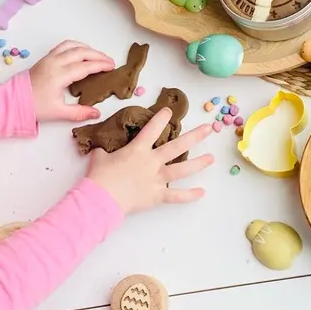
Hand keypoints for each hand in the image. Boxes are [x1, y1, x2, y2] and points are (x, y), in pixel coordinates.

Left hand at [29, 40, 114, 122]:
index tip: (112, 67)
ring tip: (97, 56)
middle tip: (110, 61)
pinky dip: (75, 46)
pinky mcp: (45, 58)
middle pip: (81, 52)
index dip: (101, 65)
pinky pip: (63, 46)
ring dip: (87, 48)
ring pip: (72, 46)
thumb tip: (96, 113)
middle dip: (98, 55)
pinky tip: (81, 52)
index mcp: (60, 74)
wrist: (13, 100)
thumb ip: (79, 113)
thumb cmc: (35, 106)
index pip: (86, 66)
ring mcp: (49, 58)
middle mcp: (55, 62)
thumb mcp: (58, 112)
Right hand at [87, 108, 213, 213]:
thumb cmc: (100, 176)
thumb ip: (105, 152)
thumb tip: (102, 151)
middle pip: (178, 146)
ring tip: (211, 158)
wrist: (101, 198)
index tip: (169, 111)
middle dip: (195, 136)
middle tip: (209, 129)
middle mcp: (152, 161)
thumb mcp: (99, 157)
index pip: (152, 128)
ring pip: (183, 169)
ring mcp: (157, 179)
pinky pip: (177, 196)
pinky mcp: (157, 195)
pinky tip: (202, 192)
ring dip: (199, 163)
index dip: (161, 118)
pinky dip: (190, 195)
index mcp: (138, 149)